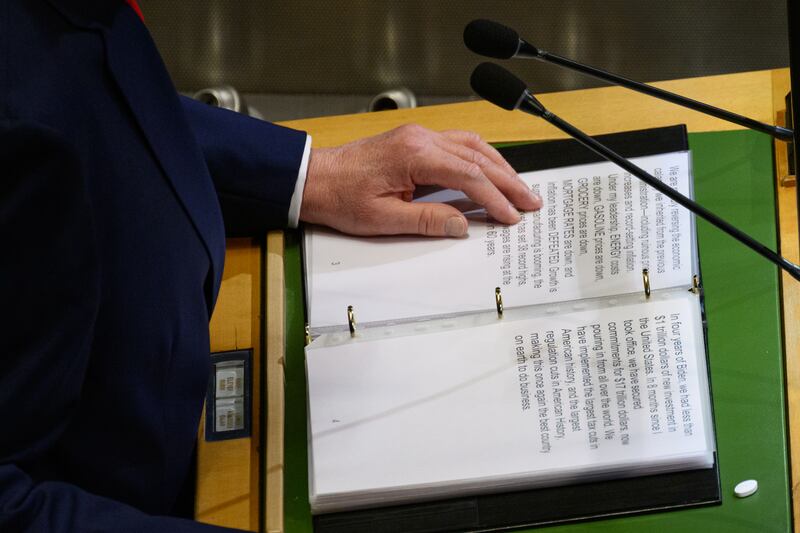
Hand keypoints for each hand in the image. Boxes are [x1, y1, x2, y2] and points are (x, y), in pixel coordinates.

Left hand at [300, 124, 541, 236]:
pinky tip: (491, 169)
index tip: (512, 216)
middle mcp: (421, 139)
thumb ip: (428, 220)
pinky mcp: (414, 140)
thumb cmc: (340, 198)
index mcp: (415, 156)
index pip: (469, 176)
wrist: (314, 179)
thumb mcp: (384, 219)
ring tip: (519, 188)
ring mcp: (418, 136)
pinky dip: (480, 158)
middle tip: (530, 202)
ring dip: (498, 166)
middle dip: (508, 181)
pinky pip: (457, 144)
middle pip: (478, 157)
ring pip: (472, 145)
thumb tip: (462, 226)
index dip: (495, 198)